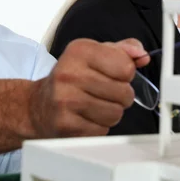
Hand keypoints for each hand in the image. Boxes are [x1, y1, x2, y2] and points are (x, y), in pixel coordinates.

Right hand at [30, 38, 149, 138]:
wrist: (37, 106)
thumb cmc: (71, 78)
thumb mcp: (94, 55)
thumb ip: (122, 50)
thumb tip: (142, 55)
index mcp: (79, 50)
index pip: (126, 67)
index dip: (125, 74)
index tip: (112, 74)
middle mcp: (69, 73)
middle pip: (124, 92)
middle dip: (121, 96)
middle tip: (104, 93)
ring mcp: (65, 100)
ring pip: (115, 113)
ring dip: (111, 112)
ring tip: (95, 105)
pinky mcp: (66, 124)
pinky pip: (102, 130)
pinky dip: (98, 126)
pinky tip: (85, 117)